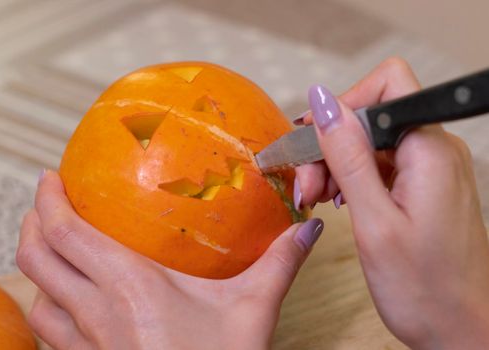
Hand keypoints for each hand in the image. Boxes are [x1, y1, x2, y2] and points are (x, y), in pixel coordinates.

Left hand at [17, 171, 323, 349]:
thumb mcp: (253, 309)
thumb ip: (279, 262)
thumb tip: (307, 229)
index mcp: (130, 286)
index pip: (67, 233)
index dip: (48, 200)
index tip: (50, 177)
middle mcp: (96, 312)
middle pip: (35, 260)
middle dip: (31, 224)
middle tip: (44, 204)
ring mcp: (86, 344)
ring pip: (36, 298)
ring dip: (36, 267)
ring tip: (50, 247)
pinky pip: (49, 332)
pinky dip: (47, 305)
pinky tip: (67, 301)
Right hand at [296, 57, 488, 348]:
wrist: (460, 330)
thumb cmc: (424, 287)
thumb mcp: (374, 221)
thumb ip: (348, 156)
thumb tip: (324, 101)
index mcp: (430, 150)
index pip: (386, 86)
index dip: (344, 106)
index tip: (312, 144)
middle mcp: (435, 150)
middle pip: (371, 116)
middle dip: (331, 145)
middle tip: (307, 187)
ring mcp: (430, 167)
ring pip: (370, 140)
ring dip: (336, 163)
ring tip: (318, 199)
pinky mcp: (423, 184)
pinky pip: (380, 162)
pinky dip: (352, 177)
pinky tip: (339, 200)